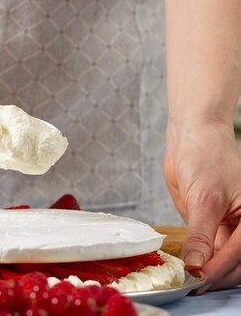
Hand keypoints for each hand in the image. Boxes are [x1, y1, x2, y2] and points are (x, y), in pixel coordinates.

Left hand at [163, 118, 240, 291]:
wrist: (191, 137)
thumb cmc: (206, 156)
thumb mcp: (204, 197)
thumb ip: (201, 234)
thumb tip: (196, 265)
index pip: (239, 253)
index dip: (219, 269)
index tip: (199, 280)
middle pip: (237, 262)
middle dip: (217, 275)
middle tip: (192, 284)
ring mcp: (229, 226)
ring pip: (224, 259)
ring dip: (208, 271)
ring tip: (188, 279)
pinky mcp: (212, 225)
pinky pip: (210, 249)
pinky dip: (200, 260)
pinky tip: (187, 266)